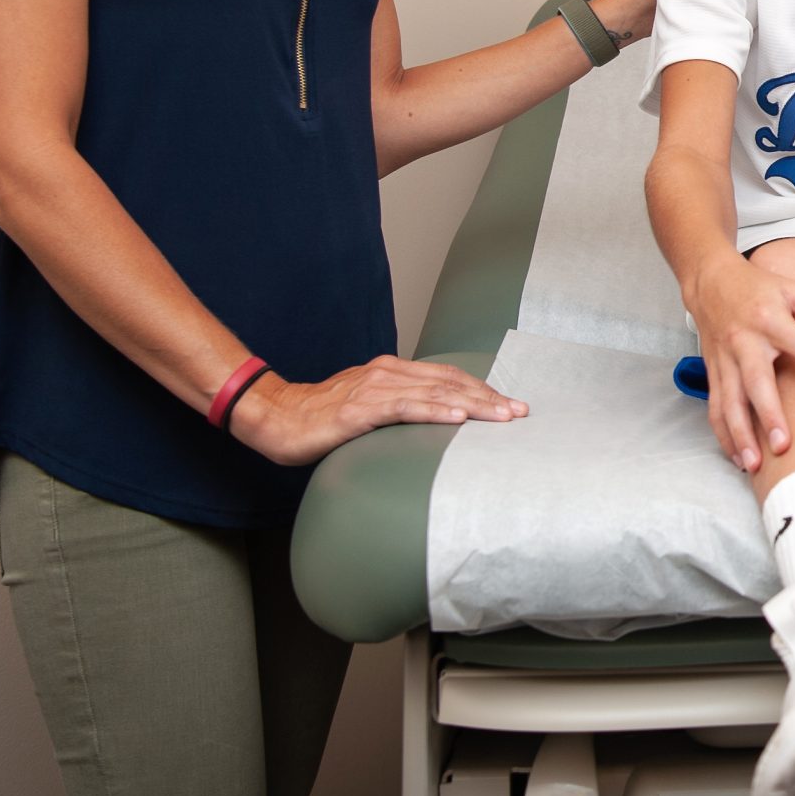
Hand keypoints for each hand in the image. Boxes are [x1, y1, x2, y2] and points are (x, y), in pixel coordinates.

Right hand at [229, 355, 528, 465]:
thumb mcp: (368, 409)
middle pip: (450, 383)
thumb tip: (431, 424)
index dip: (482, 390)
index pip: (448, 378)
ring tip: (502, 416)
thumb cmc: (320, 419)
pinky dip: (434, 412)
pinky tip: (457, 419)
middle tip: (520, 412)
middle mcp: (388, 374)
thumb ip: (398, 410)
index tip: (510, 405)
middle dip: (489, 397)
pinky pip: (404, 409)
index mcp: (392, 371)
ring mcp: (374, 389)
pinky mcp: (360, 410)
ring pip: (435, 393)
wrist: (274, 417)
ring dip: (473, 405)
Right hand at [687, 256, 794, 471]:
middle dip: (768, 416)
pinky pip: (715, 409)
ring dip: (740, 436)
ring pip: (729, 404)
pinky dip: (723, 436)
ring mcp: (725, 362)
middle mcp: (744, 344)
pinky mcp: (713, 374)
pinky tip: (737, 457)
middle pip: (756, 383)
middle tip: (783, 446)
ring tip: (754, 466)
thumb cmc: (760, 290)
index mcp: (769, 319)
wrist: (712, 283)